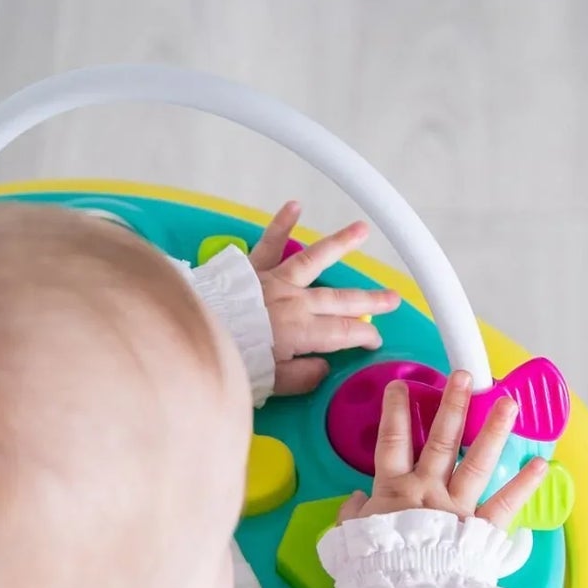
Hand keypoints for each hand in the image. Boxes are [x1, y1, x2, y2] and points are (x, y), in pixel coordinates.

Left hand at [249, 200, 399, 395]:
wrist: (194, 334)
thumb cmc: (232, 361)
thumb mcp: (269, 382)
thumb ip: (300, 377)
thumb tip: (323, 368)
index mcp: (301, 331)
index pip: (343, 333)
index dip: (363, 336)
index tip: (375, 340)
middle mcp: (294, 301)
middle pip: (339, 300)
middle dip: (369, 300)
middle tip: (393, 298)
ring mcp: (274, 281)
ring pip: (314, 259)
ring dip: (340, 244)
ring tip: (362, 230)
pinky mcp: (251, 269)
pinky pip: (268, 243)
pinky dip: (281, 223)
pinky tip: (294, 205)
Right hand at [339, 370, 547, 528]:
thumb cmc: (374, 566)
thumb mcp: (350, 539)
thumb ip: (353, 515)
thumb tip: (354, 500)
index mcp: (393, 490)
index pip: (392, 440)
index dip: (395, 410)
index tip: (401, 386)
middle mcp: (426, 490)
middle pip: (440, 439)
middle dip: (452, 404)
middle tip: (464, 377)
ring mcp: (456, 507)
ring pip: (475, 461)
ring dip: (493, 430)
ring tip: (508, 403)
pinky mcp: (479, 529)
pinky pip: (505, 504)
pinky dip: (523, 485)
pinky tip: (540, 464)